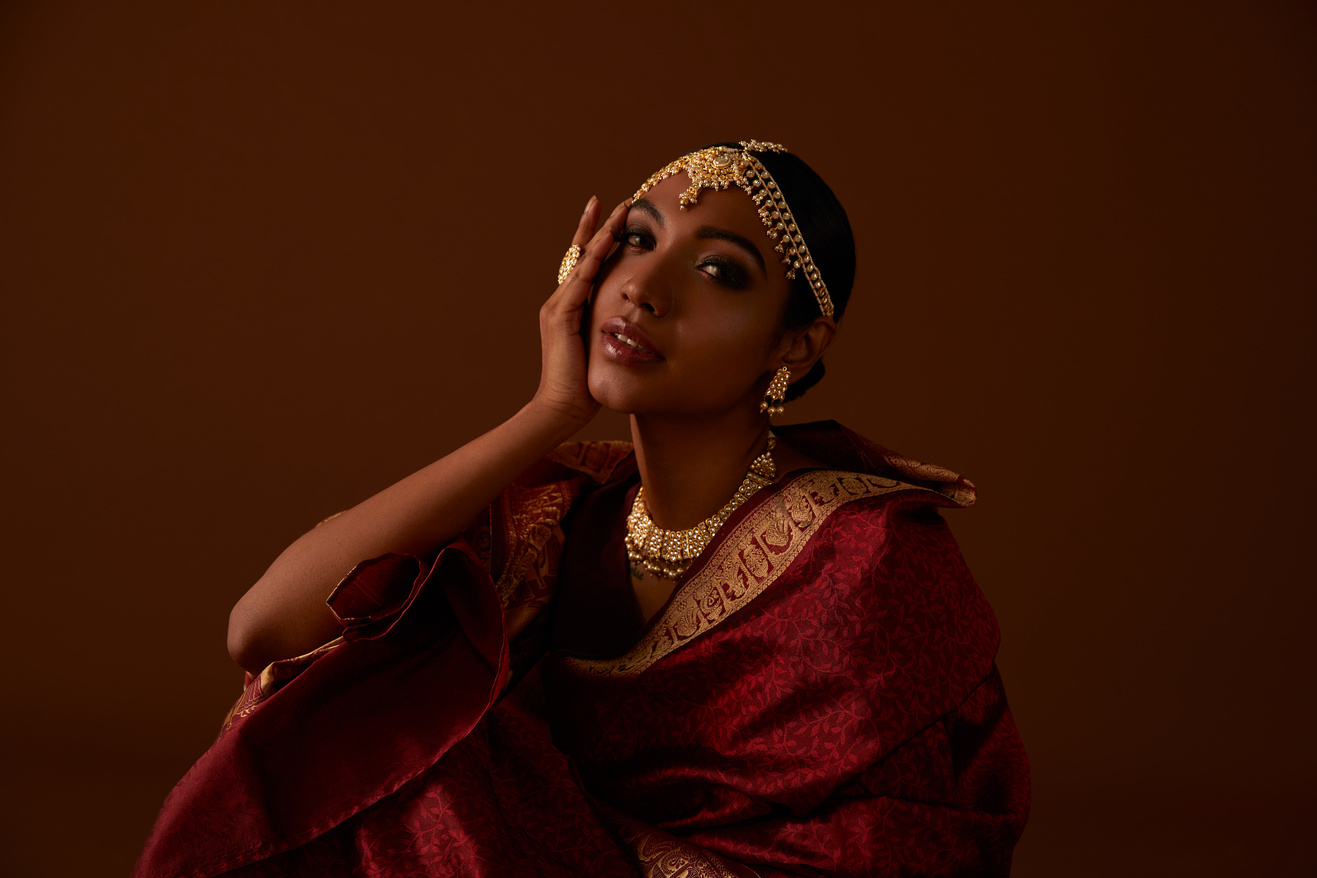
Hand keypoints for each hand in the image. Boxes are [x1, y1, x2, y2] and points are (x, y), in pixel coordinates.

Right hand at [533, 195, 629, 427]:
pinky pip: (580, 281)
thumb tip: (640, 321)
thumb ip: (614, 330)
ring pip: (582, 261)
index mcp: (571, 308)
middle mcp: (560, 301)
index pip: (586, 266)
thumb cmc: (586, 386)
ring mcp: (557, 307)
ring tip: (619, 212)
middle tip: (619, 202)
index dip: (599, 240)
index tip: (616, 217)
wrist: (562, 408)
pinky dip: (593, 259)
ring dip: (602, 235)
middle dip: (600, 226)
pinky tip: (607, 241)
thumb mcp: (605, 349)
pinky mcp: (560, 317)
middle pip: (581, 254)